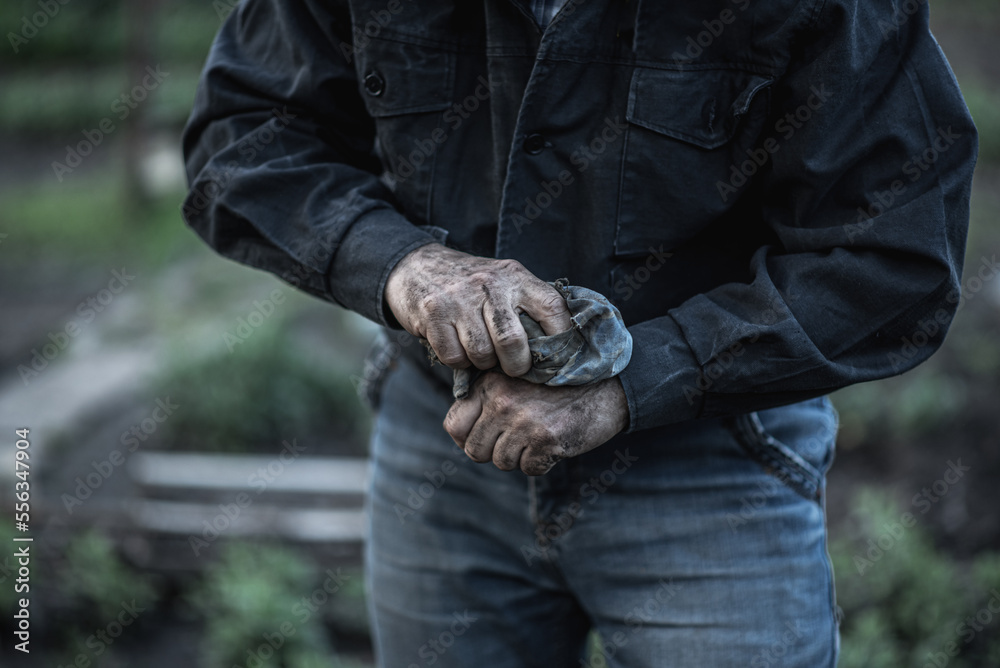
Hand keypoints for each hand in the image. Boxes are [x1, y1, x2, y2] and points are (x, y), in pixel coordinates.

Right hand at [384, 244, 571, 375]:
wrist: (415, 266)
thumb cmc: (468, 284)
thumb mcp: (502, 281)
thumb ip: (527, 305)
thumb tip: (560, 347)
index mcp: (514, 276)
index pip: (552, 308)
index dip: (561, 338)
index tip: (558, 358)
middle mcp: (489, 284)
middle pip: (513, 341)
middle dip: (517, 365)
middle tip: (514, 368)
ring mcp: (459, 298)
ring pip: (483, 354)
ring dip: (484, 364)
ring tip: (482, 354)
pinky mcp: (433, 314)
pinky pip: (454, 357)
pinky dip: (458, 362)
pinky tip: (458, 348)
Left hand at [444, 372, 629, 475]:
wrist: (608, 385)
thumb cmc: (560, 384)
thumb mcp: (517, 378)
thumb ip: (488, 398)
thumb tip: (460, 434)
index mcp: (490, 385)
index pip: (454, 425)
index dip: (466, 438)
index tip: (483, 438)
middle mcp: (502, 403)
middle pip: (475, 451)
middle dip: (494, 452)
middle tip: (517, 441)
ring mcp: (523, 423)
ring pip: (502, 462)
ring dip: (520, 457)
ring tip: (538, 436)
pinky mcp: (546, 441)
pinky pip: (529, 469)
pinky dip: (541, 463)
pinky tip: (554, 442)